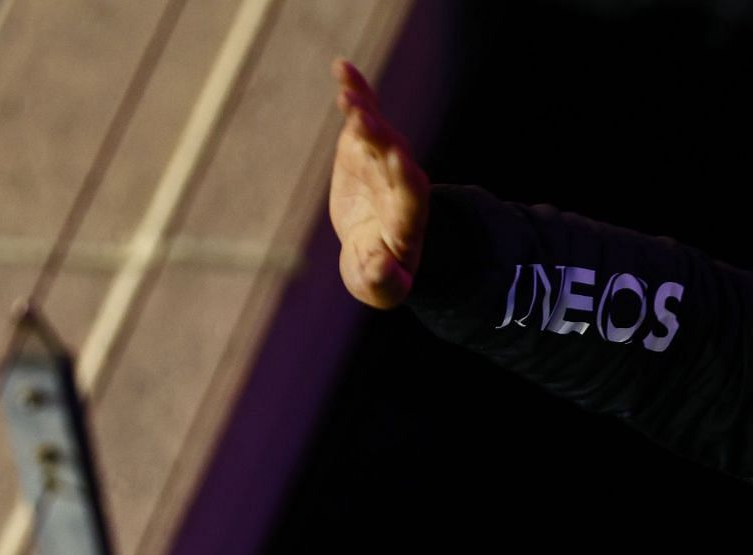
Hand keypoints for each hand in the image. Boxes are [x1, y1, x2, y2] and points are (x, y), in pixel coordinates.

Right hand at [329, 57, 429, 308]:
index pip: (412, 197)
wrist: (374, 246)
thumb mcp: (381, 287)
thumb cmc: (379, 271)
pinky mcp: (363, 144)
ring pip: (378, 132)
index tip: (398, 163)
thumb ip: (383, 283)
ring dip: (365, 114)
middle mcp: (400, 183)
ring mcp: (382, 158)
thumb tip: (382, 270)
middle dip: (383, 140)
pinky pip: (362, 114)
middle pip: (396, 157)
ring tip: (348, 95)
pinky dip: (355, 92)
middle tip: (365, 123)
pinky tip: (341, 68)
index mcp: (408, 218)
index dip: (405, 180)